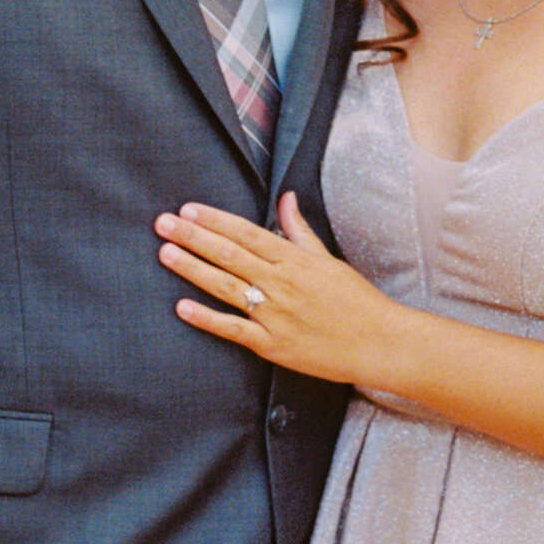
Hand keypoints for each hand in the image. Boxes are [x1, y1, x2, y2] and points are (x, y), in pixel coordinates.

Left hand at [156, 192, 407, 387]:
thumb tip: (285, 198)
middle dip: (194, 237)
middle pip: (229, 255)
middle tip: (163, 223)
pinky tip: (182, 307)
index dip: (216, 220)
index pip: (247, 233)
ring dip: (193, 269)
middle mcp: (282, 283)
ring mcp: (275, 315)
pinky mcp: (272, 345)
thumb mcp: (328, 258)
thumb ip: (299, 230)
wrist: (379, 342)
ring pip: (226, 287)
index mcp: (295, 259)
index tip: (189, 209)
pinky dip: (207, 318)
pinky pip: (233, 329)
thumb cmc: (356, 299)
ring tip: (165, 253)